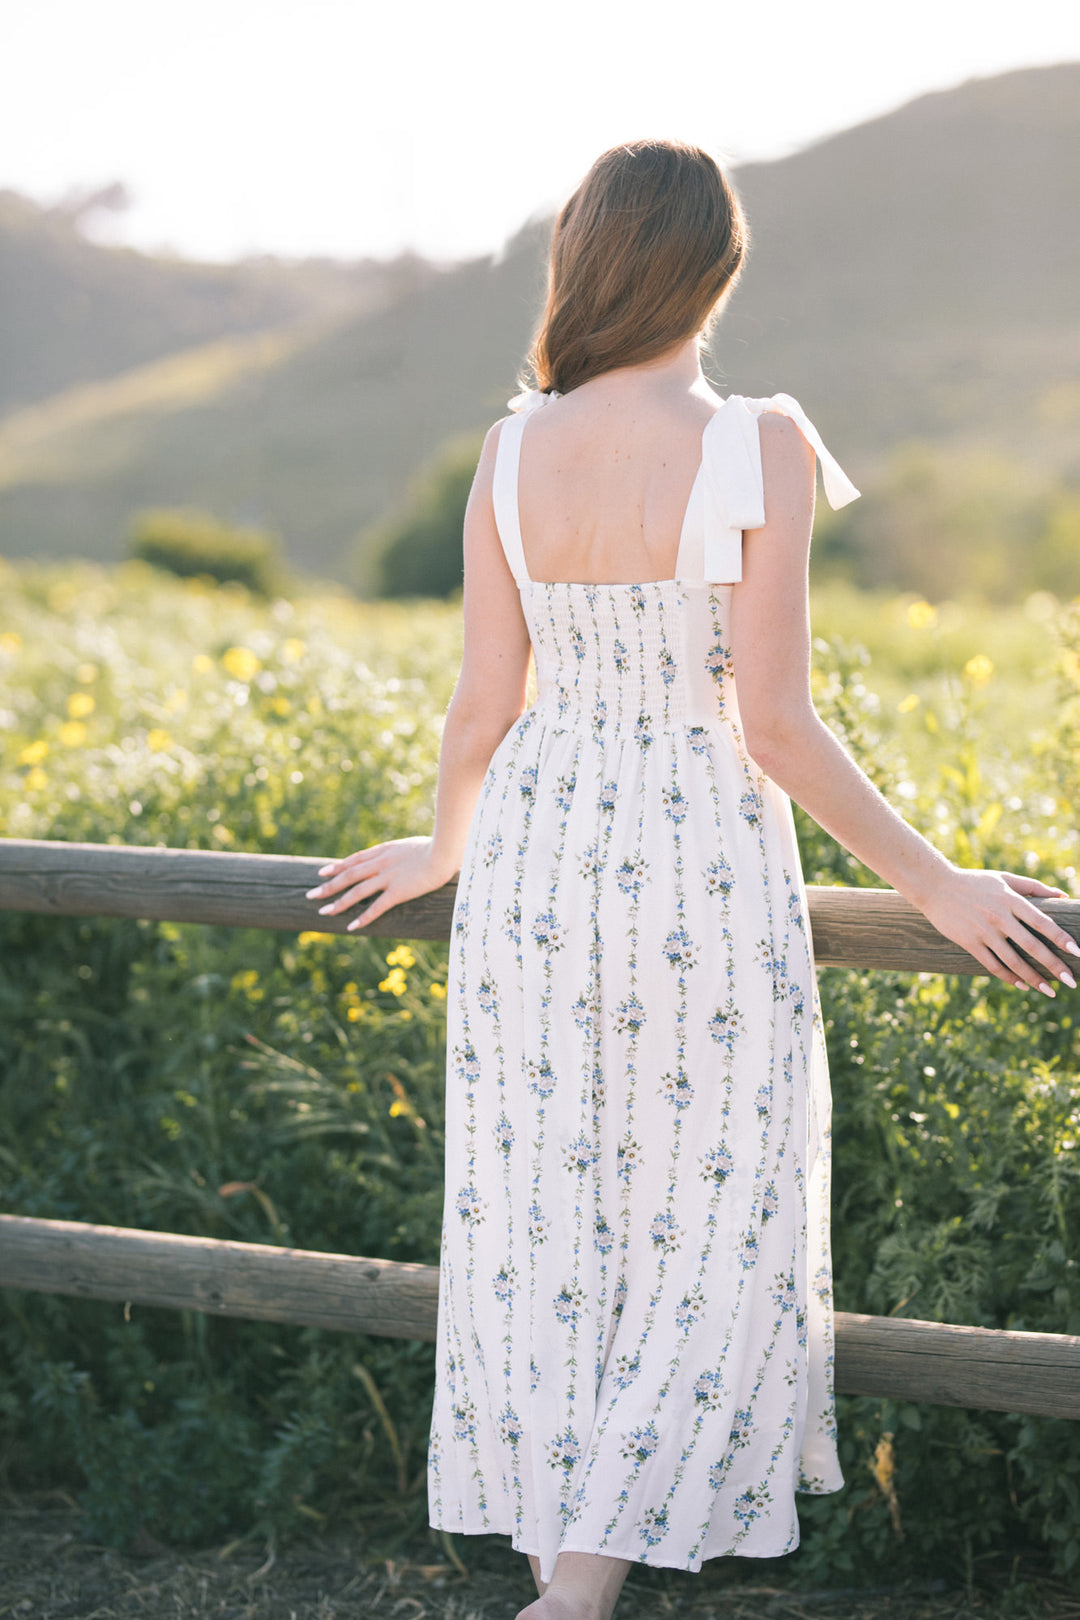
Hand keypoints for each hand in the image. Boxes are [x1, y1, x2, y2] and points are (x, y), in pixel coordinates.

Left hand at [305, 836, 450, 930]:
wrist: (446, 850)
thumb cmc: (439, 846)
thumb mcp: (414, 845)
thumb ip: (403, 852)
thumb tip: (401, 856)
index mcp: (385, 850)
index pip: (355, 859)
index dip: (337, 867)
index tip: (322, 873)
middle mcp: (381, 863)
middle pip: (349, 875)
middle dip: (329, 886)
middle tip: (311, 894)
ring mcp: (388, 877)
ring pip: (356, 891)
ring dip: (339, 903)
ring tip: (323, 912)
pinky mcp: (398, 891)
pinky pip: (376, 907)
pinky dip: (363, 917)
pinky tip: (351, 926)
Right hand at [918, 868, 1078, 996]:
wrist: (935, 886)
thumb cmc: (974, 881)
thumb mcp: (1004, 878)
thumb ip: (1034, 886)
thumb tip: (1064, 895)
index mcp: (1011, 899)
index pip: (1042, 922)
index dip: (1061, 938)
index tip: (1078, 952)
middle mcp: (999, 916)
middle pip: (1031, 946)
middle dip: (1053, 965)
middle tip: (1070, 981)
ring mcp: (983, 931)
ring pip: (1013, 960)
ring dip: (1033, 978)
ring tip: (1050, 991)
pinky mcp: (969, 942)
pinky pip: (992, 965)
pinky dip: (1008, 977)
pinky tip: (1022, 986)